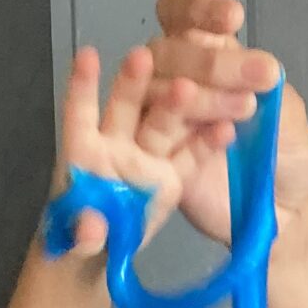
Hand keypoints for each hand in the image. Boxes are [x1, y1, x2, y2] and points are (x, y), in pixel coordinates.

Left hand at [48, 45, 191, 258]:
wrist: (105, 251)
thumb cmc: (81, 236)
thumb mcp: (79, 241)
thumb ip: (85, 233)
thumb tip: (90, 231)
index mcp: (83, 151)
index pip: (80, 113)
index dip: (82, 86)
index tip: (87, 56)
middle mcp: (115, 144)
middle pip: (124, 108)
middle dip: (133, 83)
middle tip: (145, 56)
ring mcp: (147, 156)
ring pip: (162, 123)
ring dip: (176, 104)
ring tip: (191, 88)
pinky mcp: (172, 174)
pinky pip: (191, 154)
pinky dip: (208, 141)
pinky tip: (228, 127)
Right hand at [143, 0, 307, 244]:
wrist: (287, 211)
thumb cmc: (286, 152)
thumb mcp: (286, 111)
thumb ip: (263, 85)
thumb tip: (245, 60)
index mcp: (206, 56)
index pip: (181, 14)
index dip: (197, 7)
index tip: (232, 18)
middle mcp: (175, 81)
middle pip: (167, 53)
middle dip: (211, 60)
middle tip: (263, 75)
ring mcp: (160, 121)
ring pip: (157, 94)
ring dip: (198, 94)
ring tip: (245, 109)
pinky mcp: (156, 163)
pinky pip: (158, 141)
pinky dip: (188, 134)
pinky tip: (225, 137)